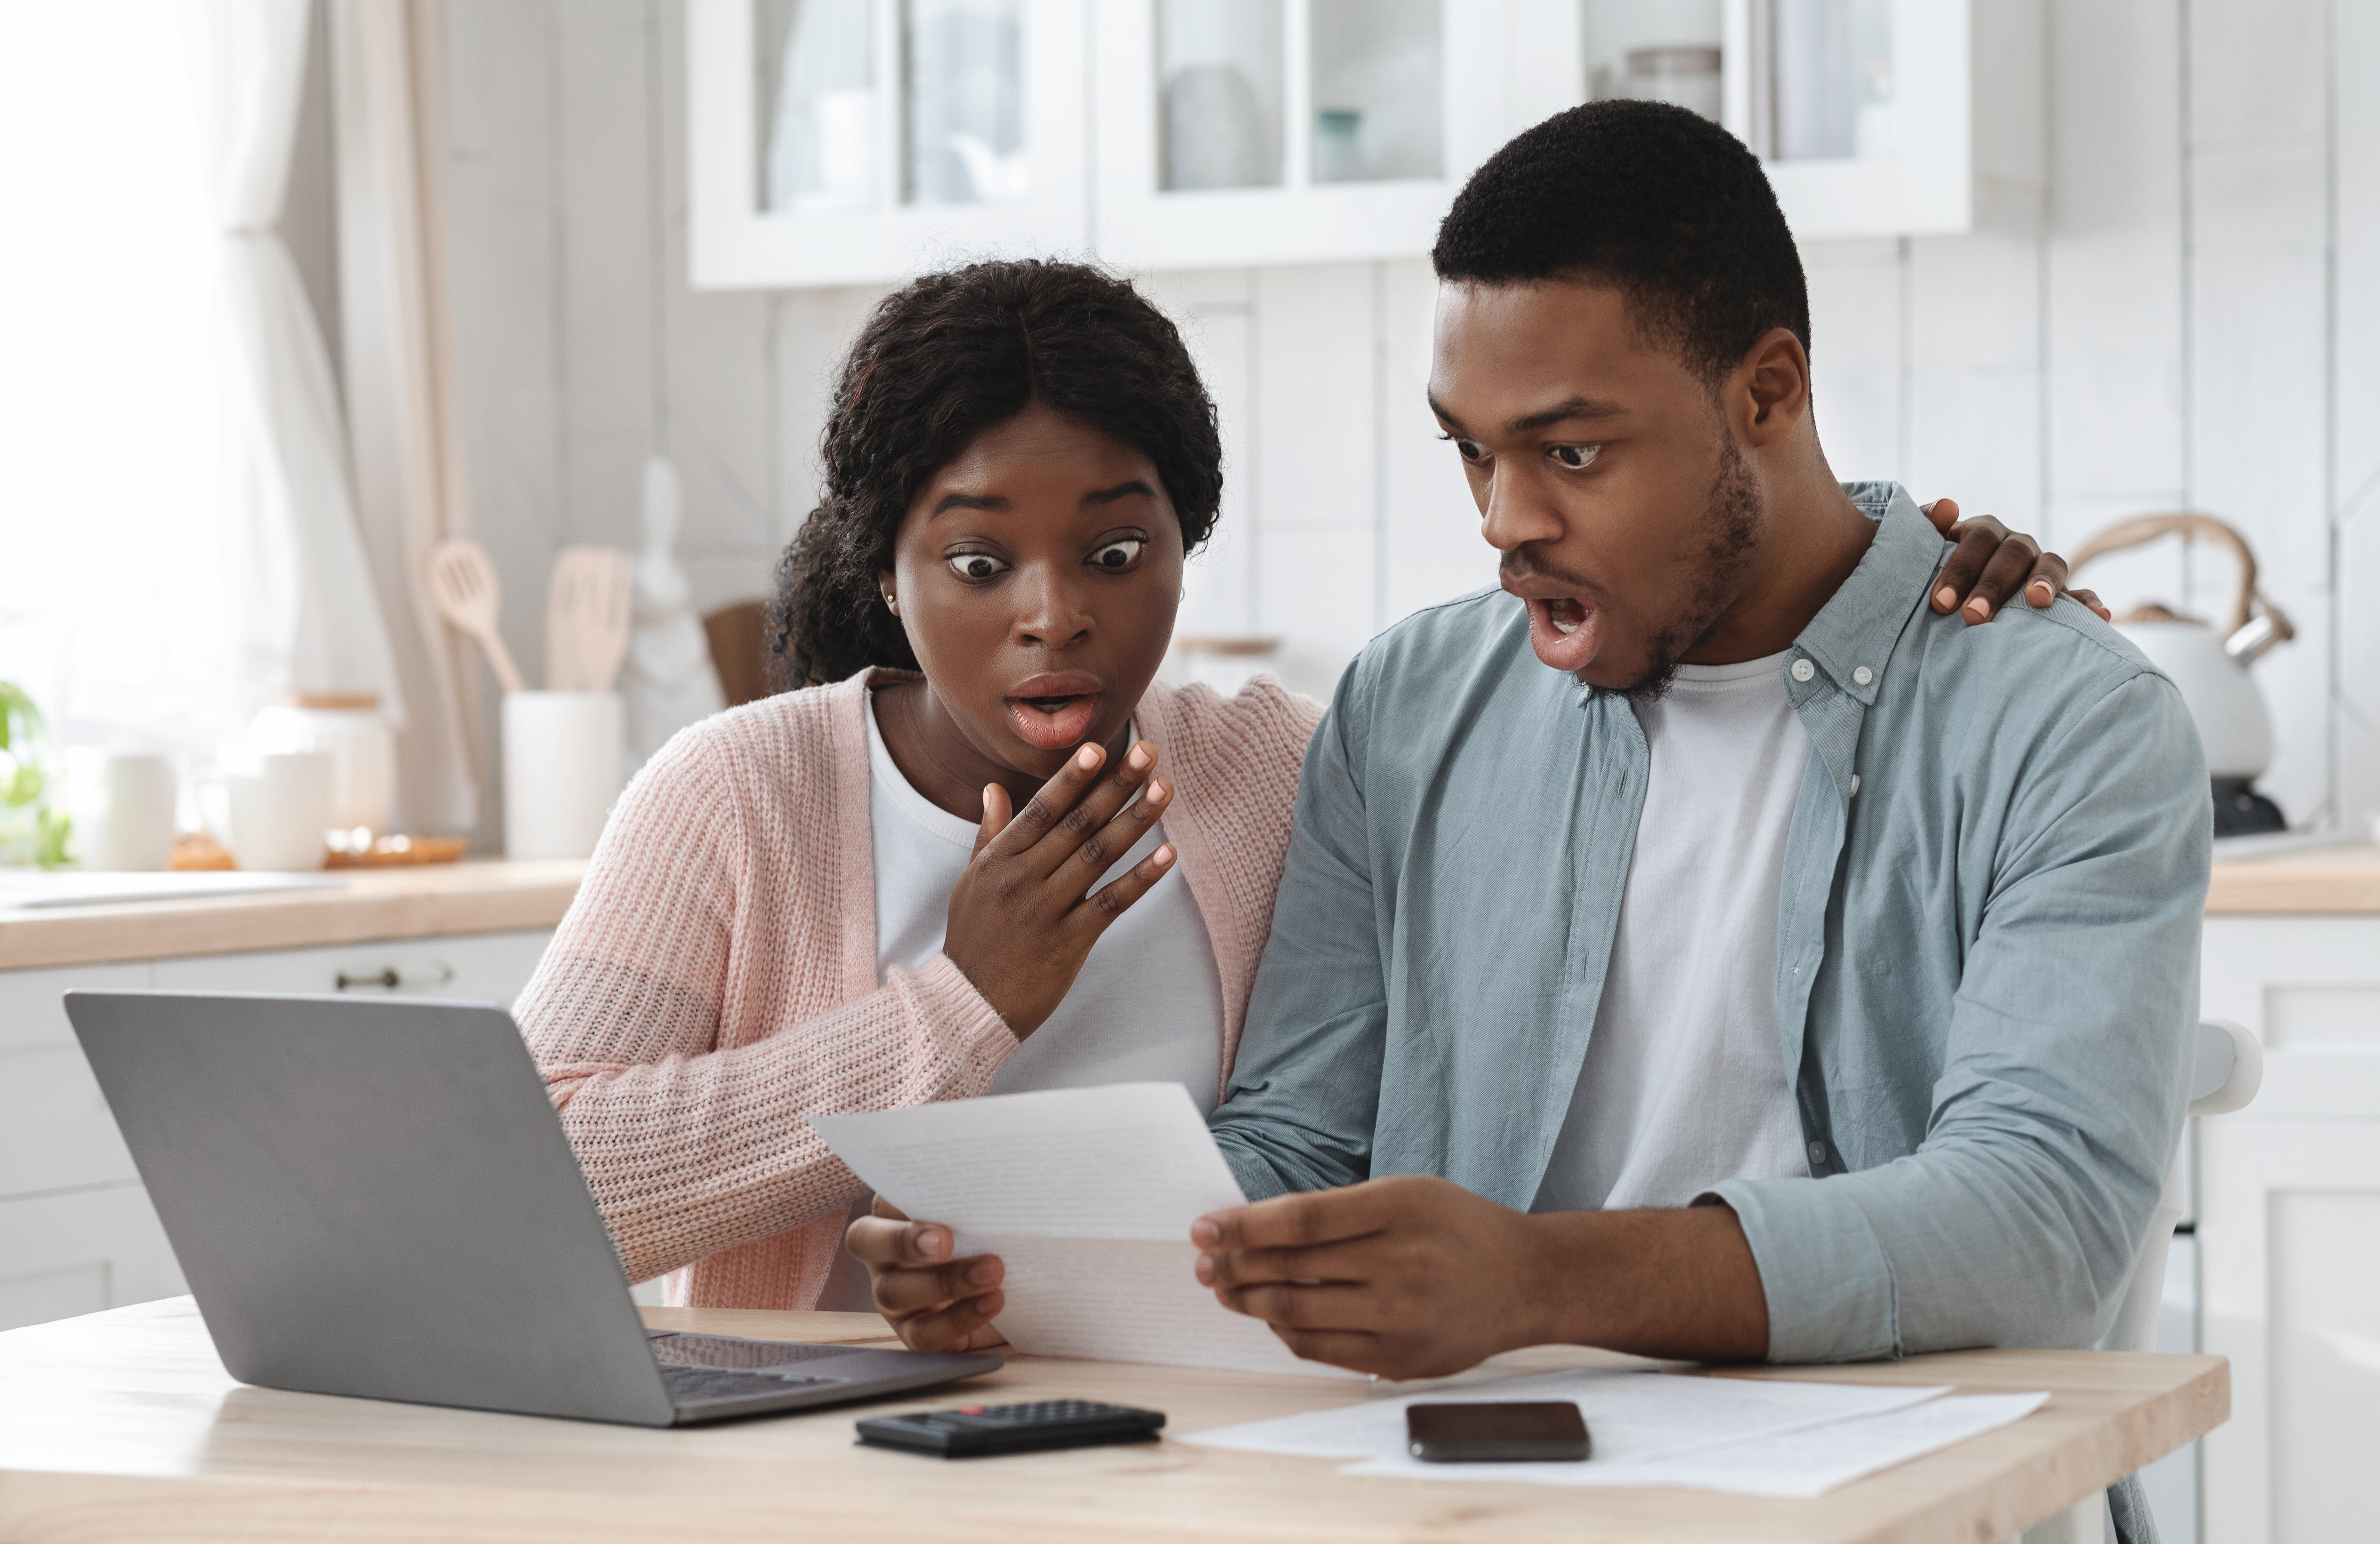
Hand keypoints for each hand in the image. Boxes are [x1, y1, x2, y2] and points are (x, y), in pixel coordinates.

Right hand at [843, 1196, 1009, 1351]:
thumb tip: (1000, 1172)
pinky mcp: (915, 1334)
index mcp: (896, 1217)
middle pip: (867, 1243)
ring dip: (944, 1282)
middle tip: (945, 1241)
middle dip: (903, 1241)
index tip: (934, 1193)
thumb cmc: (994, 1243)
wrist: (1018, 1302)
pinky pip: (925, 1333)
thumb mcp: (984, 1219)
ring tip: (990, 1272)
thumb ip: (976, 1199)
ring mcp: (895, 1298)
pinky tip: (992, 1302)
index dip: (896, 1197)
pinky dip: (960, 1319)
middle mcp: (885, 1256)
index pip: (881, 1200)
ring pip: (895, 1292)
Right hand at [942, 739, 1175, 1035]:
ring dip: (1136, 819)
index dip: (1072, 778)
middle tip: (1148, 752)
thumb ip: (989, 835)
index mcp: (999, 859)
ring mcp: (1046, 909)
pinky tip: (1168, 855)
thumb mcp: (971, 882)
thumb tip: (993, 788)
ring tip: (1164, 788)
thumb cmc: (973, 939)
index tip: (1099, 748)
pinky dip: (1141, 878)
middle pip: (1077, 823)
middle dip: (1116, 785)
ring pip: (1098, 855)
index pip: (1041, 809)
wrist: (967, 1005)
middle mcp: (1022, 878)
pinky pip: (1111, 903)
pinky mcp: (1068, 942)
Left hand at [1191, 1175, 1552, 1378]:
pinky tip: (1269, 1315)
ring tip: (1224, 1288)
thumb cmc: (1458, 1228)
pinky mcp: (1402, 1359)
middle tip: (1203, 1261)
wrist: (1527, 1281)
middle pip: (1292, 1268)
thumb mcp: (1408, 1193)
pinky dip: (1286, 1332)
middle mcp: (1402, 1264)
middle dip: (1234, 1264)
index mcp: (1401, 1208)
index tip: (1203, 1227)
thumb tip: (1258, 1228)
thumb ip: (1341, 1210)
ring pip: (1299, 1313)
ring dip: (1250, 1301)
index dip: (1244, 1225)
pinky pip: (1322, 1350)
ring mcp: (1402, 1318)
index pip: (1302, 1220)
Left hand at [1921, 497, 2108, 624]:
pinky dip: (2090, 603)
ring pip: (2051, 564)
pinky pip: (2080, 594)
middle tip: (1973, 616)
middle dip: (1994, 584)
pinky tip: (2101, 617)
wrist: (1956, 597)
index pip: (1978, 540)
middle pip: (2012, 554)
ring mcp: (2040, 566)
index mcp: (1984, 533)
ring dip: (2046, 582)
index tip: (1941, 602)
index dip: (1961, 568)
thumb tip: (1947, 506)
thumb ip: (1927, 525)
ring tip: (2038, 601)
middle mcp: (2016, 545)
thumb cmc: (1936, 573)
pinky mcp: (2060, 592)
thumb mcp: (1925, 549)